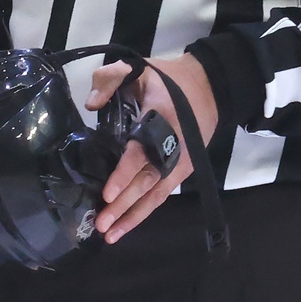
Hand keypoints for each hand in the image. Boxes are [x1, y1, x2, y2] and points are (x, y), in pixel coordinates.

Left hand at [84, 54, 217, 244]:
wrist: (209, 87)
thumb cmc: (168, 79)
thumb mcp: (139, 68)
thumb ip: (110, 77)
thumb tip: (91, 104)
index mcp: (160, 119)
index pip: (140, 152)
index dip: (124, 174)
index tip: (107, 193)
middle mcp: (171, 147)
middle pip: (146, 182)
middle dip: (123, 205)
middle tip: (100, 222)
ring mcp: (179, 163)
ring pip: (154, 195)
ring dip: (131, 216)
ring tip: (109, 234)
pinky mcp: (181, 172)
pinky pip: (161, 196)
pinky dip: (144, 213)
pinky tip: (126, 226)